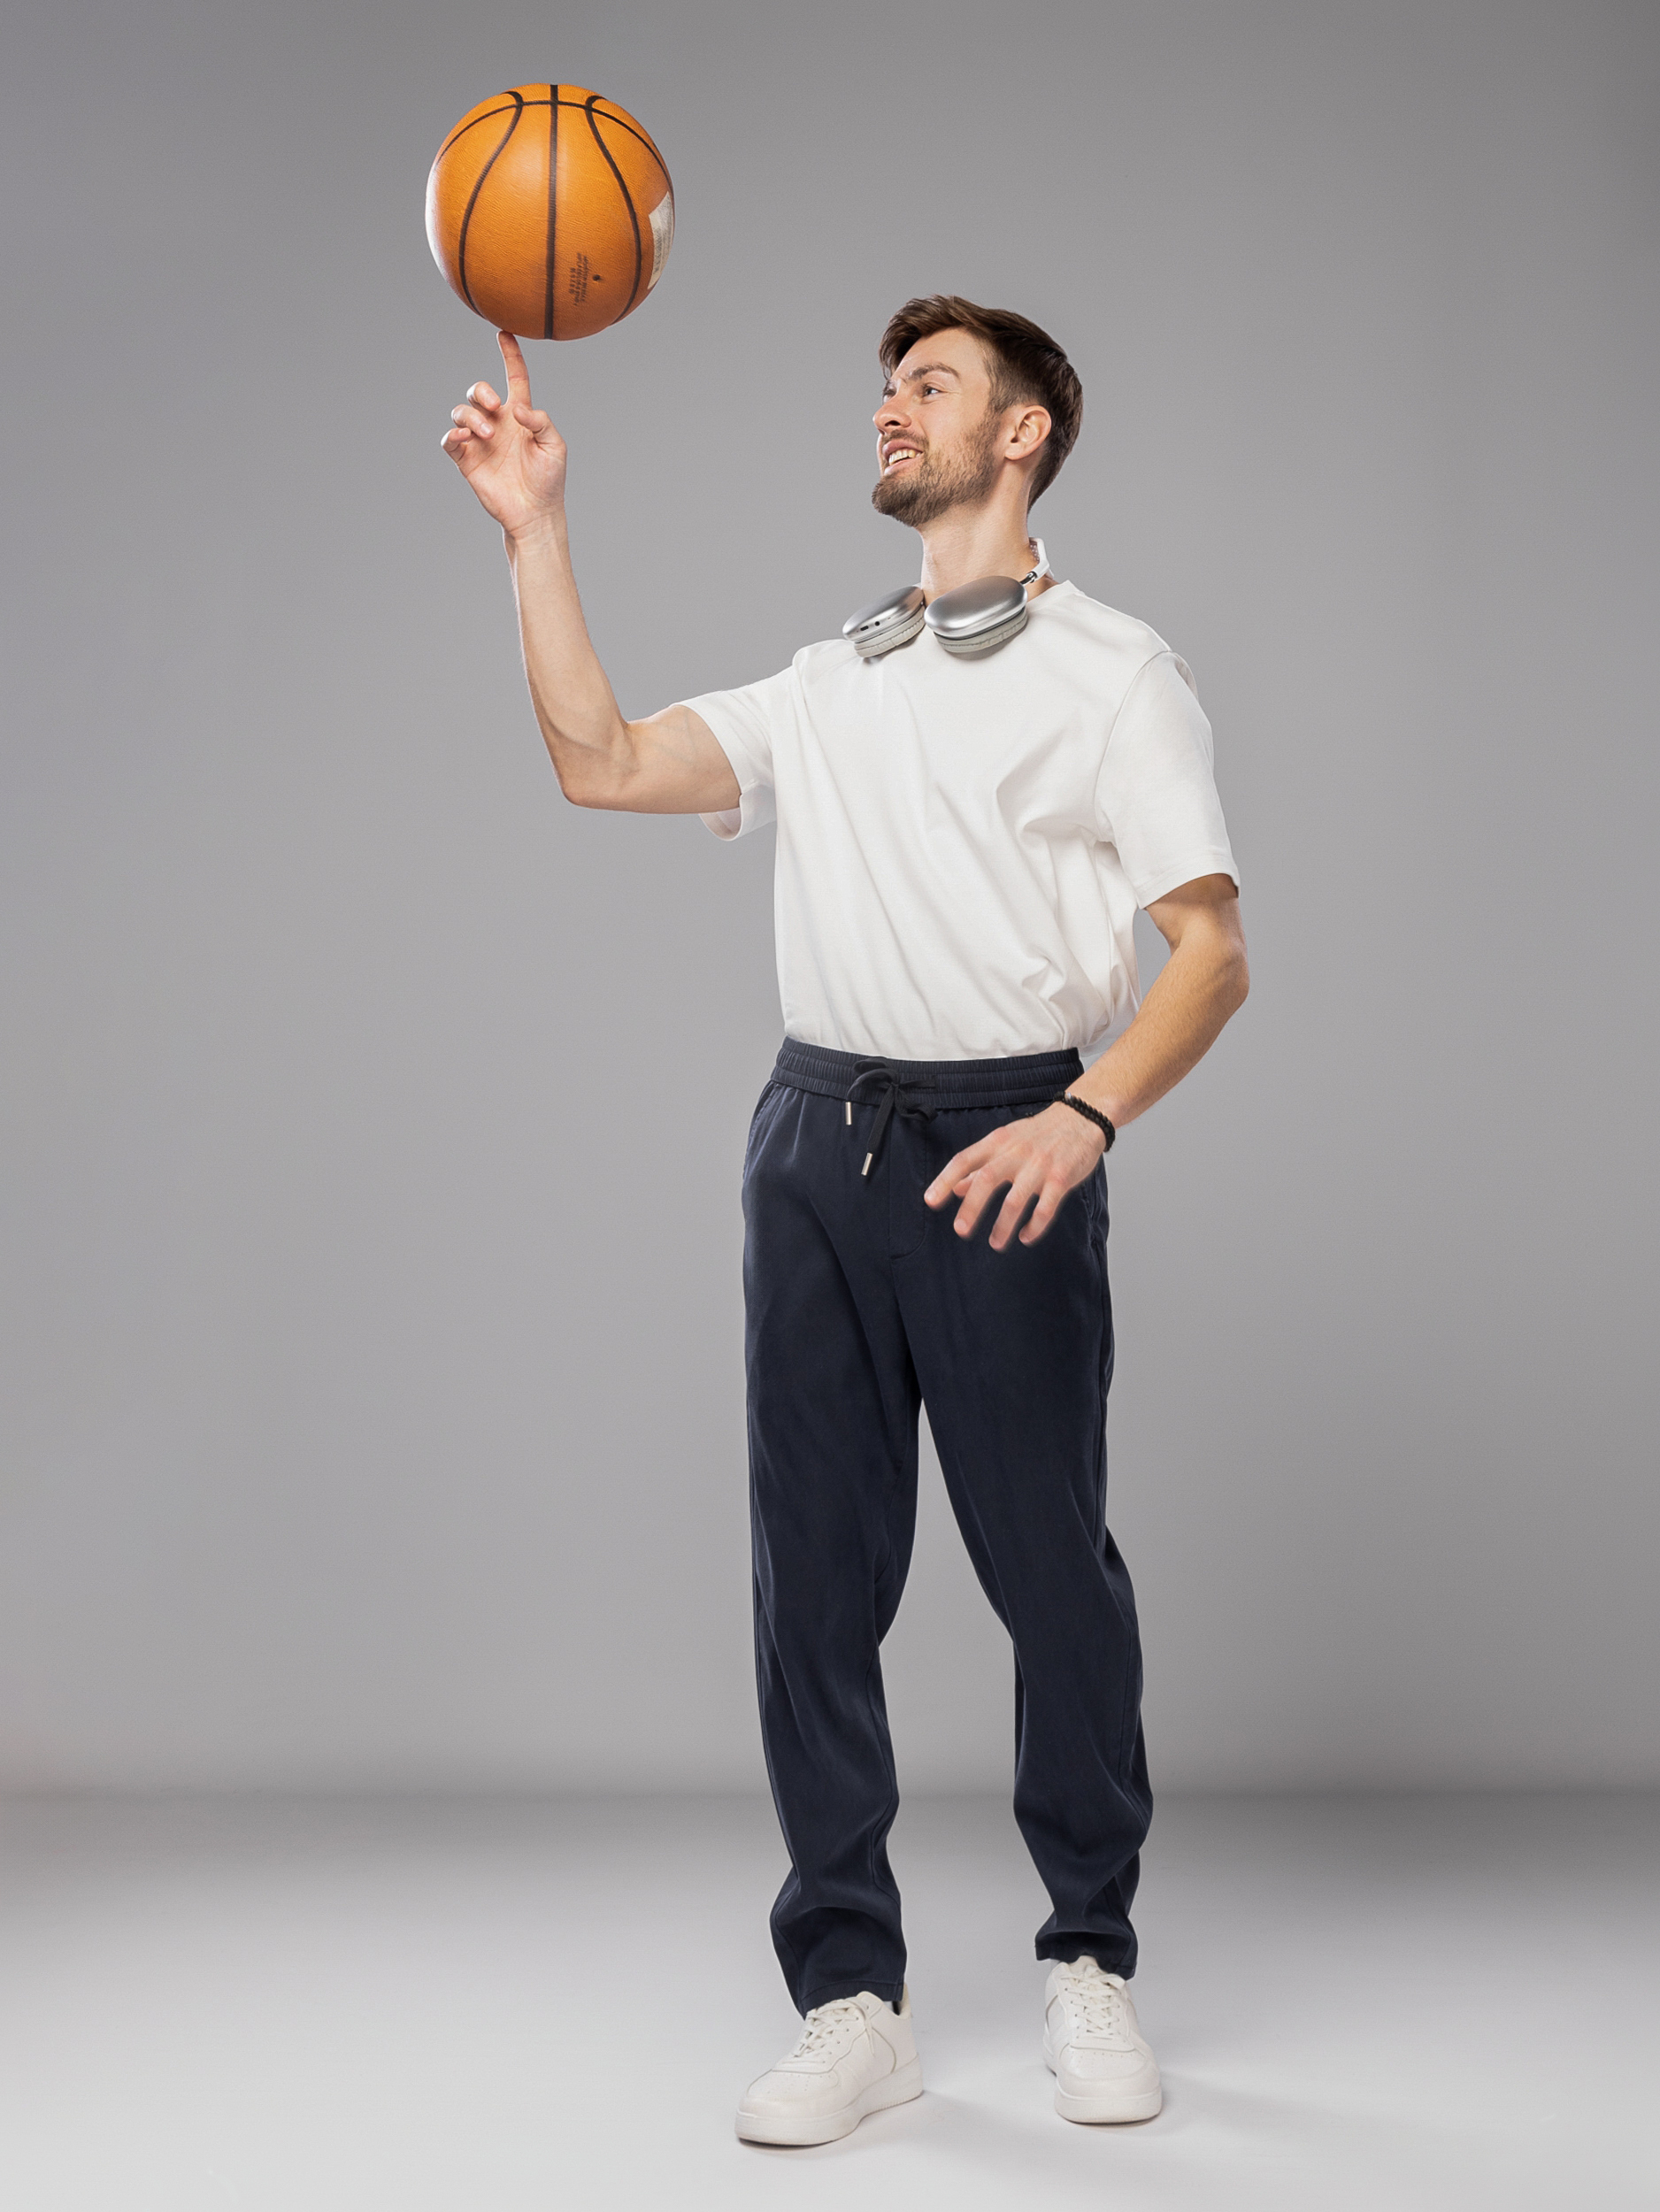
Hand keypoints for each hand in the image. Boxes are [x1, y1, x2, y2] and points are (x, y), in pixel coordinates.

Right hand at [440, 331, 566, 538]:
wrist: (535, 514)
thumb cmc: (549, 480)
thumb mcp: (555, 447)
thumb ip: (541, 422)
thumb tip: (517, 409)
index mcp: (520, 415)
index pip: (514, 377)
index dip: (510, 355)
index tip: (504, 333)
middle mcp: (497, 423)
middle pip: (478, 391)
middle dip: (481, 392)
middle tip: (494, 407)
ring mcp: (480, 441)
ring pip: (462, 411)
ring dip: (471, 416)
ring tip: (487, 435)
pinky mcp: (467, 459)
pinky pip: (450, 438)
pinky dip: (454, 432)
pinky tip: (466, 437)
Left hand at [924, 1103, 1104, 1250]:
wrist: (1081, 1117)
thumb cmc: (1039, 1134)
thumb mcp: (1005, 1142)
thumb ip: (980, 1165)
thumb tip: (956, 1188)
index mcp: (997, 1142)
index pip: (964, 1160)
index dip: (944, 1180)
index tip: (930, 1201)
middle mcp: (1016, 1152)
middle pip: (987, 1179)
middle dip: (972, 1207)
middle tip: (961, 1230)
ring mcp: (1040, 1165)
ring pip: (1016, 1199)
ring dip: (1004, 1225)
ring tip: (996, 1243)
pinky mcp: (1062, 1178)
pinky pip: (1046, 1207)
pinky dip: (1035, 1225)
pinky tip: (1026, 1237)